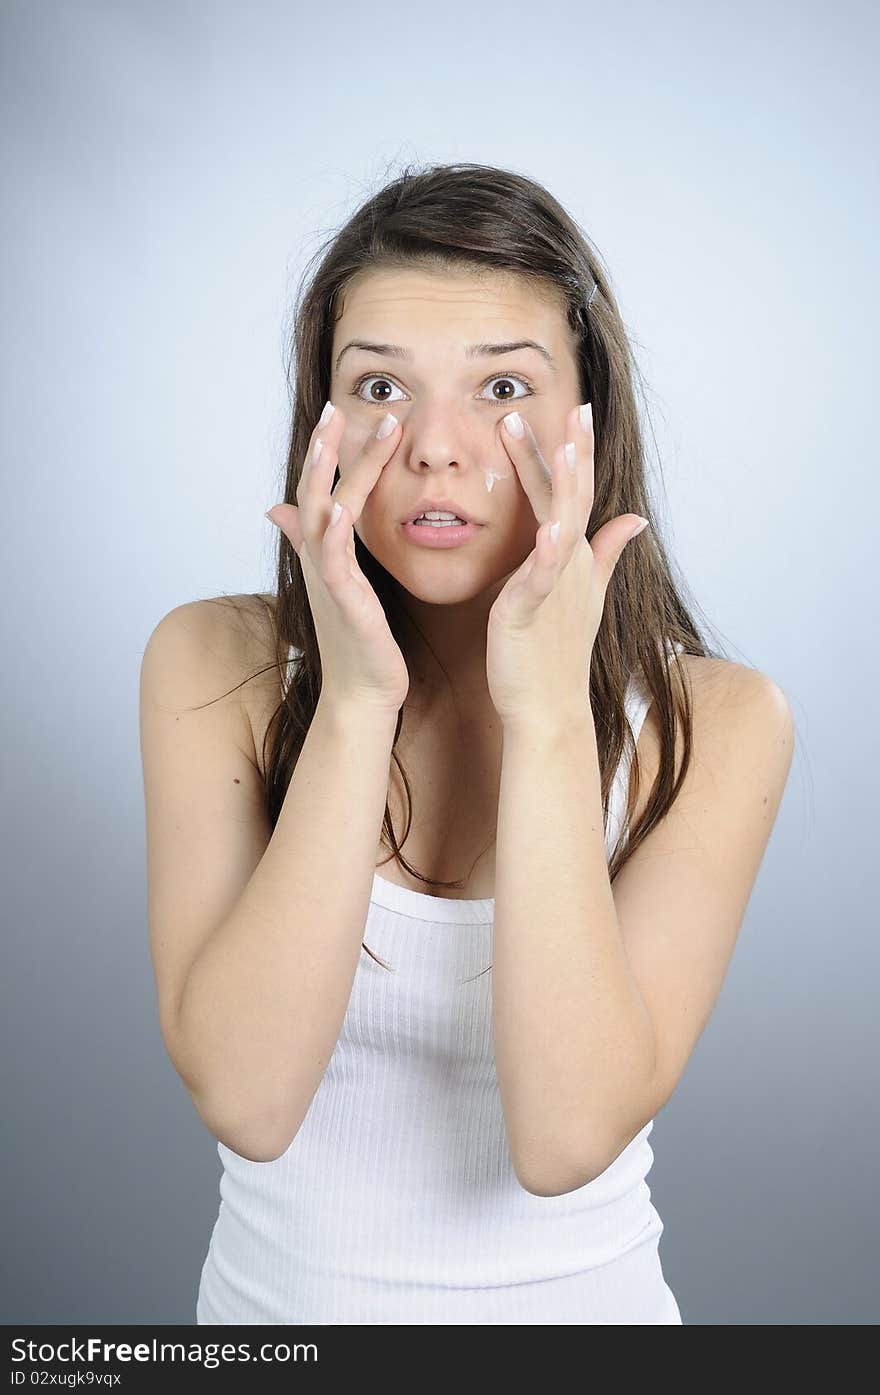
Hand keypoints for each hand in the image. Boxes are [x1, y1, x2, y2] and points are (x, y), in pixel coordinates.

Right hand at [266, 403, 409, 714]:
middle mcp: (319, 559)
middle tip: (337, 406)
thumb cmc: (357, 639)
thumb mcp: (338, 581)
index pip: (320, 489)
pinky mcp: (344, 602)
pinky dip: (335, 534)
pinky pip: (334, 563)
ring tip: (332, 440)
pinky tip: (341, 510)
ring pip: (319, 516)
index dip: (325, 450)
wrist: (363, 692)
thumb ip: (315, 542)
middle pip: (314, 491)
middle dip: (324, 449)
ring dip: (326, 477)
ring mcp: (328, 579)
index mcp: (324, 552)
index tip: (339, 411)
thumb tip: (280, 510)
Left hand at [485, 402, 647, 727]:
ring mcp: (556, 586)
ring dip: (566, 488)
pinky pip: (542, 577)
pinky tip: (548, 530)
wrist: (549, 707)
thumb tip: (636, 519)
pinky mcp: (531, 610)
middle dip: (570, 451)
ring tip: (567, 448)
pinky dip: (547, 554)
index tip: (577, 409)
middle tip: (571, 408)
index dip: (579, 451)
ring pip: (563, 527)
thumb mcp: (586, 594)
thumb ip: (607, 553)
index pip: (578, 493)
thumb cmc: (557, 652)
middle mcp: (571, 564)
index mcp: (575, 556)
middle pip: (572, 498)